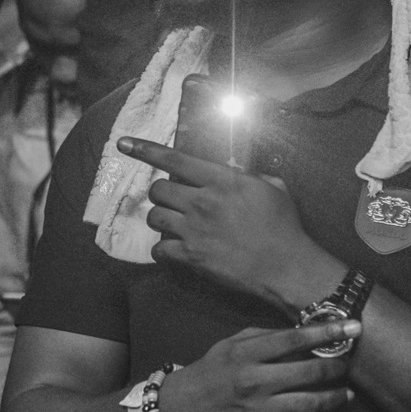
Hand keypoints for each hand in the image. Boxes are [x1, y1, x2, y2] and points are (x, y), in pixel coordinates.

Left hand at [126, 136, 341, 311]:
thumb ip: (247, 175)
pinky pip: (159, 249)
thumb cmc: (284, 226)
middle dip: (162, 193)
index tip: (124, 144)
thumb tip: (234, 171)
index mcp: (221, 180)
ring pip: (154, 217)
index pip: (174, 160)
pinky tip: (172, 249)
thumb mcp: (271, 188)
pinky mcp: (191, 257)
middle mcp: (202, 201)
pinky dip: (162, 249)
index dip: (145, 150)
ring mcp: (194, 230)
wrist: (286, 267)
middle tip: (175, 201)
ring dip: (161, 218)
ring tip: (175, 223)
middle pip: (158, 190)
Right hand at [158, 322, 356, 411]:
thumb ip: (263, 337)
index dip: (326, 332)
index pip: (294, 339)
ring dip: (337, 397)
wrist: (182, 410)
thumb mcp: (230, 345)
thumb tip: (301, 333)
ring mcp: (261, 410)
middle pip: (309, 371)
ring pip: (312, 403)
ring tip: (348, 392)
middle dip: (337, 366)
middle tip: (349, 363)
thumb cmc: (210, 372)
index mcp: (246, 353)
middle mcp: (255, 380)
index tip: (352, 326)